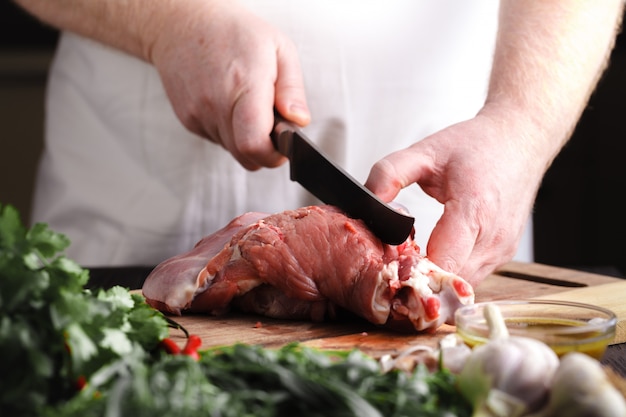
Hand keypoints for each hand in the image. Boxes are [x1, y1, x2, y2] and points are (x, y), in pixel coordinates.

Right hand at [148, 1, 309, 169]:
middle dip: (265, 151)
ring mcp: (198, 115)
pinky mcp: (188, 120)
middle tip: (273, 128)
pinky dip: (229, 131)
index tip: (285, 146)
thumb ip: (292, 89)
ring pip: (232, 150)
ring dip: (246, 139)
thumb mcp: (279, 48)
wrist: (181, 23)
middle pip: (245, 156)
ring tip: (248, 106)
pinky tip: (230, 105)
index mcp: (243, 85)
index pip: (254, 144)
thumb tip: (299, 121)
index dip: (274, 155)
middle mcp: (216, 104)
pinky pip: (217, 140)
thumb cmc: (233, 31)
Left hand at [365, 108, 548, 285]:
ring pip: (460, 284)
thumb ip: (390, 174)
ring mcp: (502, 250)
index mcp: (474, 210)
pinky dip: (451, 270)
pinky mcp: (504, 255)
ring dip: (435, 277)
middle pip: (448, 282)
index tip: (389, 263)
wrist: (520, 139)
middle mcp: (494, 238)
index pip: (441, 265)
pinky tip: (435, 252)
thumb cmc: (478, 145)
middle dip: (418, 278)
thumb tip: (367, 202)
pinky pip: (472, 275)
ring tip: (414, 256)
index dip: (411, 270)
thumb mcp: (425, 151)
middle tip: (395, 261)